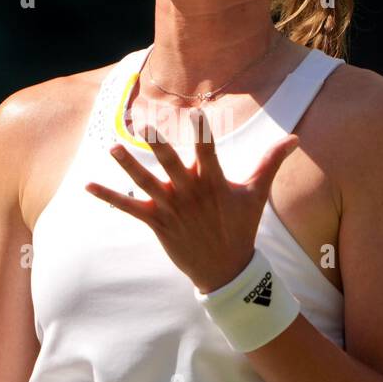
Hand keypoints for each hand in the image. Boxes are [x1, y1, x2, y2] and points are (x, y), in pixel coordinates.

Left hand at [84, 108, 299, 292]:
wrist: (226, 269)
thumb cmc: (241, 226)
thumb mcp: (256, 193)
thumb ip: (271, 162)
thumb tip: (295, 138)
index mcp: (214, 182)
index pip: (208, 150)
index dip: (202, 131)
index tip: (196, 112)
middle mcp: (191, 193)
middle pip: (171, 164)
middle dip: (157, 144)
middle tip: (143, 123)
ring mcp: (172, 208)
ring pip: (145, 183)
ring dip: (128, 166)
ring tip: (112, 147)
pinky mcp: (157, 222)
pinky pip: (128, 207)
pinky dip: (108, 197)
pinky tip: (87, 185)